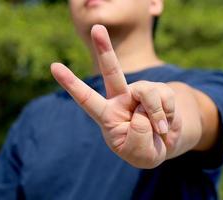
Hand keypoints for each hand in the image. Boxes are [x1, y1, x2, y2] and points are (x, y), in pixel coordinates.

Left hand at [51, 25, 181, 168]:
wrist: (165, 144)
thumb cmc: (145, 150)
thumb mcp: (140, 154)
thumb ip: (139, 135)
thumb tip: (144, 108)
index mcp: (108, 116)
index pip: (87, 99)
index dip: (72, 83)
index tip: (54, 66)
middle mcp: (122, 99)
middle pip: (112, 72)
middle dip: (105, 50)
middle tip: (97, 28)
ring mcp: (141, 93)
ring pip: (147, 93)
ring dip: (156, 114)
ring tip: (159, 129)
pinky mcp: (160, 90)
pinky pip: (165, 98)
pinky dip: (168, 115)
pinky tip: (165, 123)